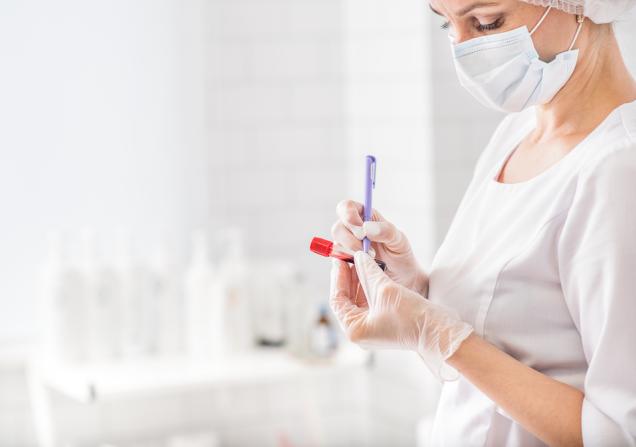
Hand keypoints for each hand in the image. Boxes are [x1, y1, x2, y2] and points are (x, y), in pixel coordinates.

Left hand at [330, 251, 472, 379]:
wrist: (438, 331)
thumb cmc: (410, 316)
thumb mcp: (384, 289)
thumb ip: (368, 271)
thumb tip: (358, 256)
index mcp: (354, 329)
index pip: (337, 299)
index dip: (338, 277)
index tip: (339, 259)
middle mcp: (361, 331)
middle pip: (347, 299)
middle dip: (349, 277)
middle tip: (350, 257)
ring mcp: (373, 329)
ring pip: (360, 299)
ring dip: (361, 280)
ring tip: (363, 261)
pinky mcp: (384, 324)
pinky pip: (372, 302)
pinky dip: (371, 287)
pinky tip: (375, 271)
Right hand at [331, 200, 427, 294]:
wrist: (402, 277)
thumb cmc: (400, 254)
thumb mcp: (399, 240)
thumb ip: (386, 230)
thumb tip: (366, 227)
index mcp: (365, 217)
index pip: (347, 207)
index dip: (348, 215)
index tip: (361, 230)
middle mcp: (352, 230)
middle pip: (337, 228)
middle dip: (350, 240)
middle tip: (368, 250)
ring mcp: (346, 246)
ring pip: (337, 245)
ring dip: (352, 253)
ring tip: (372, 259)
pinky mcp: (344, 262)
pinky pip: (338, 261)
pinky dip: (349, 264)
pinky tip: (363, 267)